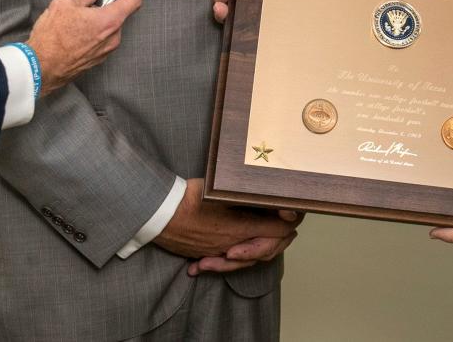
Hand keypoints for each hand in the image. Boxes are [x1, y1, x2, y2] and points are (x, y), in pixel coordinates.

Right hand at [26, 0, 144, 97]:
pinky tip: (75, 30)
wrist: (40, 68)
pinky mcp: (98, 59)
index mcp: (109, 21)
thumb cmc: (51, 40)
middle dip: (107, 2)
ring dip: (97, 18)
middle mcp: (112, 37)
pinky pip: (101, 39)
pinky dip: (93, 30)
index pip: (133, 0)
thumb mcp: (64, 4)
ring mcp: (106, 50)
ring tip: (75, 16)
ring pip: (108, 26)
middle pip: (118, 13)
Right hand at [155, 178, 300, 274]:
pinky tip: (235, 254)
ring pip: (247, 258)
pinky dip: (235, 258)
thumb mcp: (225, 192)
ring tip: (270, 242)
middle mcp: (232, 244)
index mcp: (241, 228)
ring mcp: (218, 252)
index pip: (278, 231)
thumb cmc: (191, 198)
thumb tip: (282, 204)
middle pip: (267, 249)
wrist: (158, 215)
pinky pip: (225, 261)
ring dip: (262, 250)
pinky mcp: (205, 253)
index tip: (295, 210)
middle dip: (281, 240)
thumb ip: (254, 198)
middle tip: (289, 229)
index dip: (291, 221)